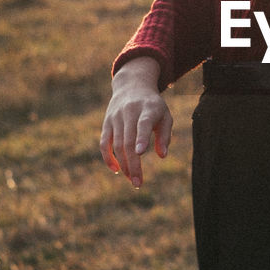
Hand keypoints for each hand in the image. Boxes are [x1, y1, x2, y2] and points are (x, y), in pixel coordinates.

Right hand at [99, 58, 172, 188]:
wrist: (132, 86)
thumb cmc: (153, 106)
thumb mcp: (165, 116)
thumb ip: (165, 136)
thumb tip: (162, 156)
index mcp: (148, 108)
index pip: (144, 123)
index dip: (142, 138)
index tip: (140, 153)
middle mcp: (130, 112)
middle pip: (129, 140)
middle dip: (133, 163)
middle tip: (138, 183)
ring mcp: (116, 117)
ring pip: (117, 144)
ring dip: (124, 164)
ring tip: (133, 179)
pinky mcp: (107, 122)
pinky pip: (104, 142)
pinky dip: (108, 157)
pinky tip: (116, 169)